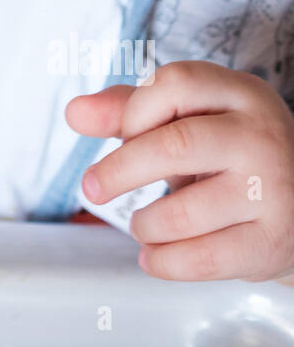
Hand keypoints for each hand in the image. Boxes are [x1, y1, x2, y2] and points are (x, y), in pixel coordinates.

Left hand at [67, 61, 293, 280]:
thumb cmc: (229, 153)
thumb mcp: (187, 118)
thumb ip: (129, 110)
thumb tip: (75, 112)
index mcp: (239, 94)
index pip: (175, 84)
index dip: (135, 111)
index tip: (122, 135)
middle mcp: (260, 136)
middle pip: (175, 144)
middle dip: (120, 170)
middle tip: (92, 187)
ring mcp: (272, 190)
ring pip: (184, 212)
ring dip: (145, 225)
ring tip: (141, 226)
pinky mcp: (272, 241)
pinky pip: (204, 258)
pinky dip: (165, 262)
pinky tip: (154, 256)